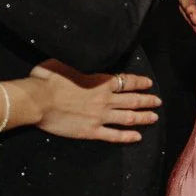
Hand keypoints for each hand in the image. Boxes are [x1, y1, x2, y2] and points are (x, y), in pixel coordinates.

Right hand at [26, 62, 158, 142]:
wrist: (38, 101)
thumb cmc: (47, 79)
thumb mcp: (64, 62)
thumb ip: (79, 64)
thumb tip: (81, 59)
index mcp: (100, 82)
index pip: (126, 81)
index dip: (140, 82)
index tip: (149, 83)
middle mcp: (105, 100)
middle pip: (132, 100)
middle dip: (147, 100)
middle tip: (157, 102)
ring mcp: (100, 117)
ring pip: (128, 118)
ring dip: (143, 117)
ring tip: (153, 118)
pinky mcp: (91, 131)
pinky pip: (114, 135)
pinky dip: (127, 136)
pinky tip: (137, 137)